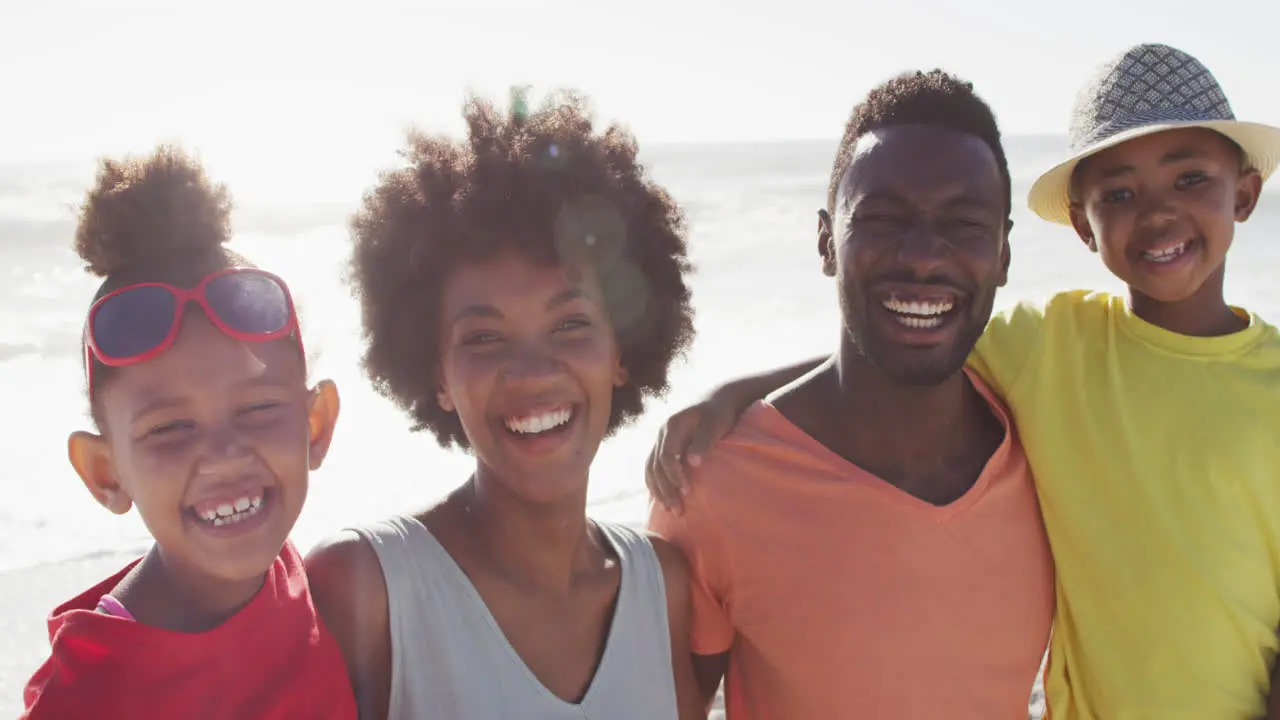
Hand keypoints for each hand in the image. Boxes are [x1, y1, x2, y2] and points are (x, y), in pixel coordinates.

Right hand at [645, 396, 741, 513]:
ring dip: (658, 490)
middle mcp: (662, 433)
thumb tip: (693, 463)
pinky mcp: (663, 447)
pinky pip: (652, 468)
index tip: (686, 491)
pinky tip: (662, 499)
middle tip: (677, 510)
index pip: (666, 455)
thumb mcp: (715, 424)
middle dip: (665, 489)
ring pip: (651, 468)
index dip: (674, 475)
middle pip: (656, 465)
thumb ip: (704, 442)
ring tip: (670, 509)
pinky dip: (655, 484)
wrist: (716, 400)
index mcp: (673, 425)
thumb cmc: (719, 413)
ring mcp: (660, 440)